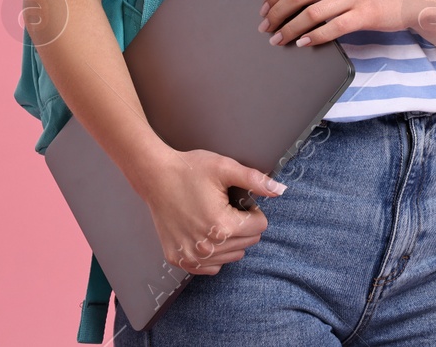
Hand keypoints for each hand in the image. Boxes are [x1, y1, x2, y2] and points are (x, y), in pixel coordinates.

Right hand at [136, 148, 283, 275]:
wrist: (155, 177)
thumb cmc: (190, 170)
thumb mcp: (225, 168)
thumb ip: (255, 180)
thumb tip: (280, 190)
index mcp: (221, 225)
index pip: (260, 227)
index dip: (253, 211)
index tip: (238, 202)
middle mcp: (206, 247)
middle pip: (247, 243)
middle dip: (243, 225)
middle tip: (225, 208)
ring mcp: (191, 256)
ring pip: (232, 256)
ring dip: (230, 240)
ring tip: (214, 218)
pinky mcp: (178, 259)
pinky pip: (210, 267)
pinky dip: (214, 254)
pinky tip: (205, 234)